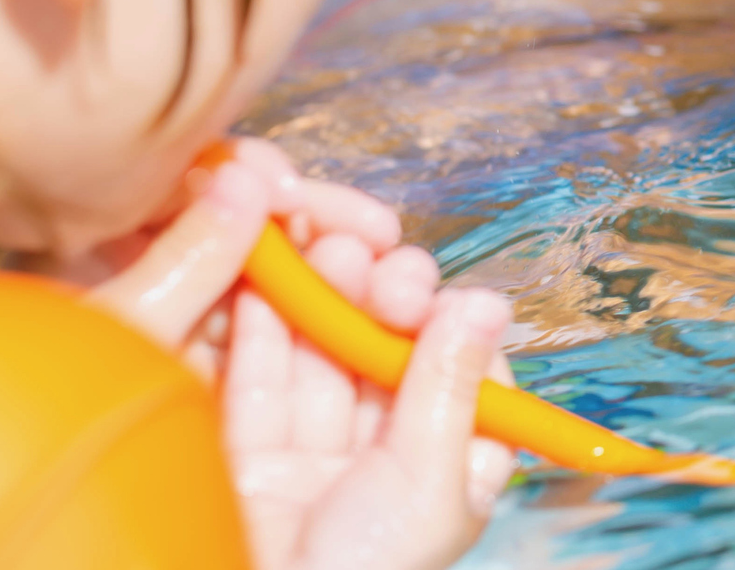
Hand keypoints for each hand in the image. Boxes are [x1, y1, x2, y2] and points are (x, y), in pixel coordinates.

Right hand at [84, 139, 513, 569]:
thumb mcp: (426, 487)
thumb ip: (450, 393)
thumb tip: (485, 300)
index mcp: (453, 469)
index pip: (465, 371)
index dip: (449, 322)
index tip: (434, 297)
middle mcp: (390, 456)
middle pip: (389, 352)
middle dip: (379, 297)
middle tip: (369, 258)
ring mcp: (318, 456)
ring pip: (323, 356)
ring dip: (322, 298)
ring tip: (322, 247)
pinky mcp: (250, 458)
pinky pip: (257, 382)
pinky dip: (258, 327)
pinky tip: (263, 276)